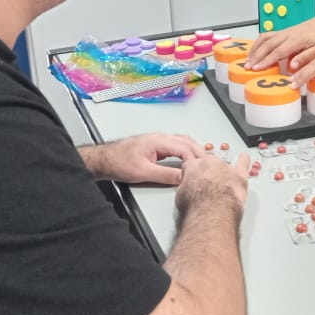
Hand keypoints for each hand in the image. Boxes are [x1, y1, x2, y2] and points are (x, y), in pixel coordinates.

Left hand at [85, 133, 205, 184]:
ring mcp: (158, 140)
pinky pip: (176, 145)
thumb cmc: (119, 163)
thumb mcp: (144, 172)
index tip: (201, 171)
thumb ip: (165, 174)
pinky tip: (187, 159)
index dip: (195, 159)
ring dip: (193, 151)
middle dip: (199, 153)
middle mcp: (160, 137)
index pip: (185, 148)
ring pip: (182, 142)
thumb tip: (183, 177)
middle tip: (209, 165)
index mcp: (159, 141)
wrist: (104, 159)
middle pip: (187, 142)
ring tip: (202, 162)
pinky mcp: (155, 146)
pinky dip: (186, 151)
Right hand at [175, 152, 249, 220]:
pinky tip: (244, 157)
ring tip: (222, 184)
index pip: (192, 165)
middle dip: (208, 174)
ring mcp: (225, 169)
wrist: (211, 213)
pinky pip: (243, 164)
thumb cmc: (196, 206)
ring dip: (223, 174)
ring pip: (225, 166)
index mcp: (193, 165)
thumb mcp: (180, 195)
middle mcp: (210, 163)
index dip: (193, 174)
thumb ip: (185, 187)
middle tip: (207, 187)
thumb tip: (187, 191)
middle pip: (209, 164)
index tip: (194, 180)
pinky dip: (244, 161)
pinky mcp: (239, 176)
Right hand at [246, 14, 314, 72]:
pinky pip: (267, 35)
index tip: (257, 68)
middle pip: (267, 45)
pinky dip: (258, 43)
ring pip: (264, 39)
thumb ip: (306, 57)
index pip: (278, 51)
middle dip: (256, 56)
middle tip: (248, 66)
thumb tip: (293, 66)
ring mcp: (284, 32)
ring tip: (248, 60)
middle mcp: (287, 34)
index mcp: (296, 40)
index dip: (266, 60)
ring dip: (255, 49)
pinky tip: (254, 50)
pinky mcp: (283, 32)